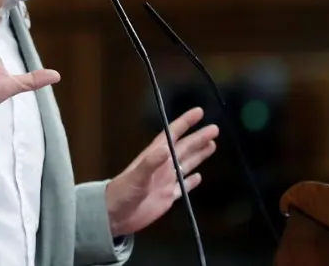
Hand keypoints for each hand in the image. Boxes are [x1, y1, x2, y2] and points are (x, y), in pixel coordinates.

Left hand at [104, 107, 218, 236]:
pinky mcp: (167, 197)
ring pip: (186, 164)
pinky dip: (191, 182)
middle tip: (215, 129)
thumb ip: (150, 163)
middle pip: (184, 148)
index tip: (198, 112)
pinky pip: (183, 187)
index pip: (172, 135)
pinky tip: (199, 177)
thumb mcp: (135, 177)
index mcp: (154, 156)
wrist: (114, 216)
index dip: (185, 123)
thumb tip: (166, 148)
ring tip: (212, 145)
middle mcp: (162, 166)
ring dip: (199, 155)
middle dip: (199, 138)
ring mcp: (166, 181)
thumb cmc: (121, 192)